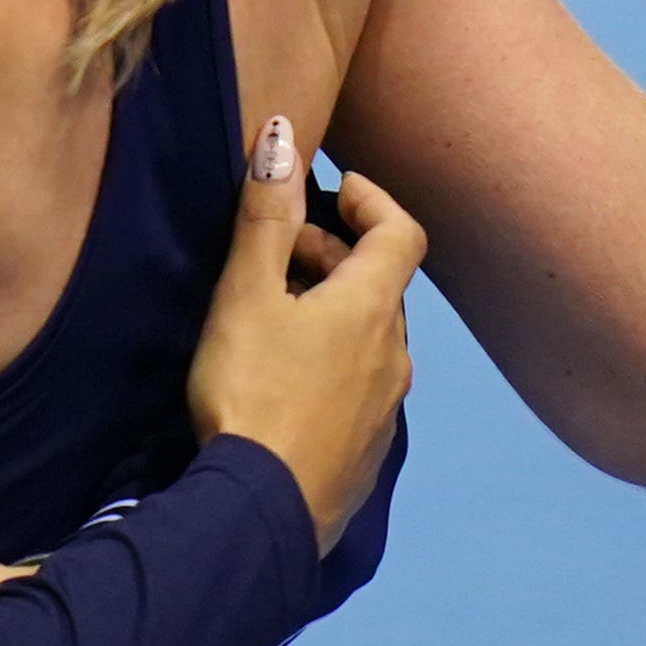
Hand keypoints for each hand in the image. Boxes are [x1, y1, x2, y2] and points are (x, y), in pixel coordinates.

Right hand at [187, 115, 425, 552]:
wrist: (263, 509)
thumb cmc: (250, 393)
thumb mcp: (245, 296)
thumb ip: (265, 217)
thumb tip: (282, 136)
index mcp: (373, 308)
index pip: (401, 232)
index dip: (370, 200)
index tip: (328, 191)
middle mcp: (396, 354)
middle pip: (379, 283)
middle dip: (331, 255)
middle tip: (272, 257)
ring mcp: (386, 408)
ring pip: (369, 336)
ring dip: (329, 311)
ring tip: (269, 318)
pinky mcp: (367, 450)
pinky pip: (359, 384)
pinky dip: (329, 360)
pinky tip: (281, 381)